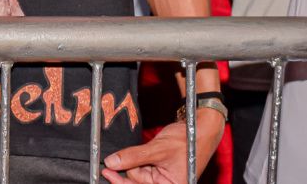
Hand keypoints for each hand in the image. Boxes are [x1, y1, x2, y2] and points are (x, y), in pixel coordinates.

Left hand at [101, 108, 224, 182]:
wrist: (200, 127)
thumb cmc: (188, 139)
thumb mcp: (158, 148)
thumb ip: (134, 156)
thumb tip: (111, 162)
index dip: (121, 182)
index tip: (106, 172)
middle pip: (137, 180)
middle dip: (128, 169)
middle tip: (113, 159)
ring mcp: (163, 178)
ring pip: (138, 172)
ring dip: (134, 161)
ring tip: (148, 149)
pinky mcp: (160, 169)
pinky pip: (143, 166)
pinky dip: (139, 158)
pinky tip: (143, 151)